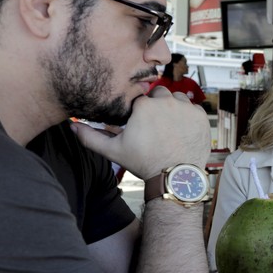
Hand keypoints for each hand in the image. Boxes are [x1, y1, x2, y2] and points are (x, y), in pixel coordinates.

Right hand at [71, 86, 210, 178]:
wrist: (175, 177)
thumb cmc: (144, 163)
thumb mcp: (113, 151)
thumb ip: (90, 137)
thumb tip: (72, 126)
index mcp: (144, 105)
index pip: (139, 99)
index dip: (139, 111)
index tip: (140, 124)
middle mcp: (166, 101)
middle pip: (159, 94)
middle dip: (156, 106)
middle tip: (155, 126)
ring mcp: (186, 108)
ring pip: (177, 98)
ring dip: (173, 108)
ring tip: (169, 128)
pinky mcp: (201, 116)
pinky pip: (193, 108)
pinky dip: (188, 116)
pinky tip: (182, 131)